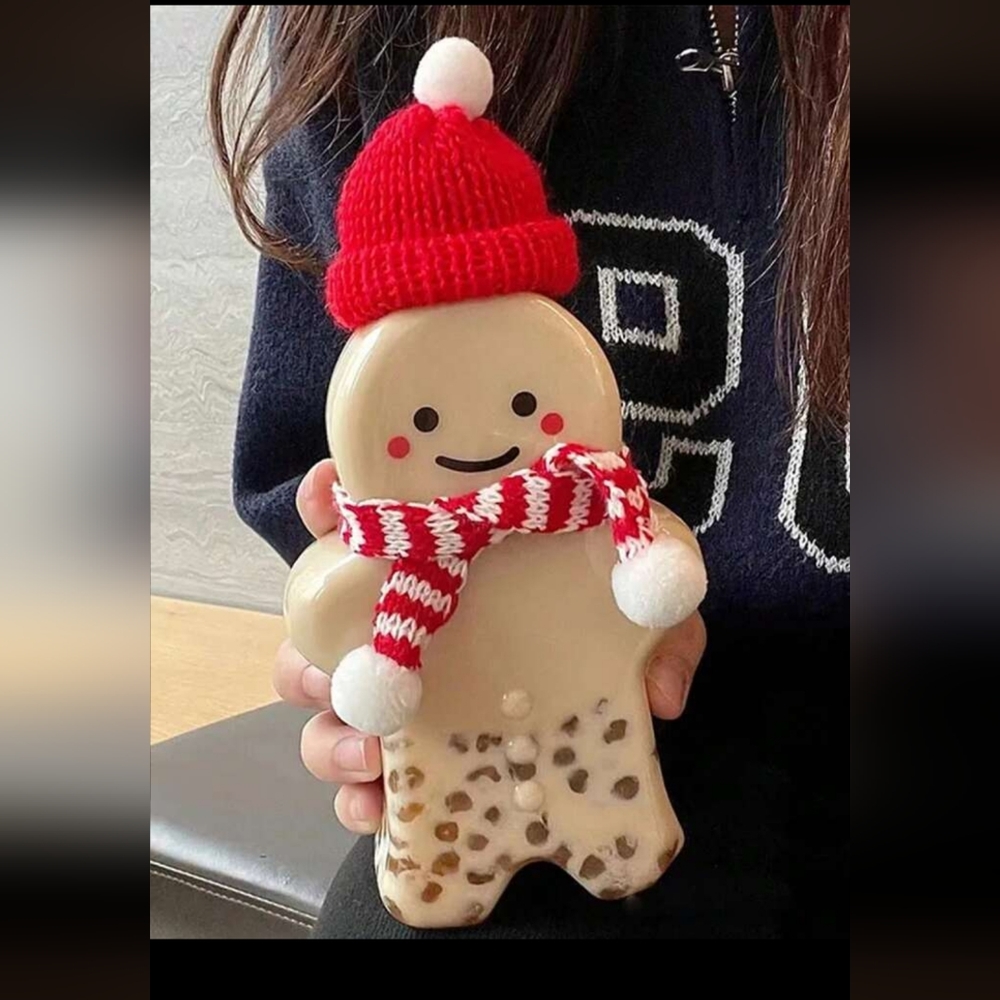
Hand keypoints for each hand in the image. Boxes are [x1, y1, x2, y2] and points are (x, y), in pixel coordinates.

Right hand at [275, 459, 706, 833]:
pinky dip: (355, 798)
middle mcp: (411, 613)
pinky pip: (363, 777)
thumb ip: (666, 624)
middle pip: (319, 629)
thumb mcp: (651, 596)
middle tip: (343, 676)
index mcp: (449, 553)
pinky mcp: (416, 747)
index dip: (328, 503)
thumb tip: (660, 698)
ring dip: (330, 733)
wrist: (625, 672)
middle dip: (311, 651)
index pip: (368, 515)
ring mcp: (407, 684)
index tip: (325, 503)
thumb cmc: (620, 607)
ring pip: (328, 706)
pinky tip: (377, 809)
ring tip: (370, 757)